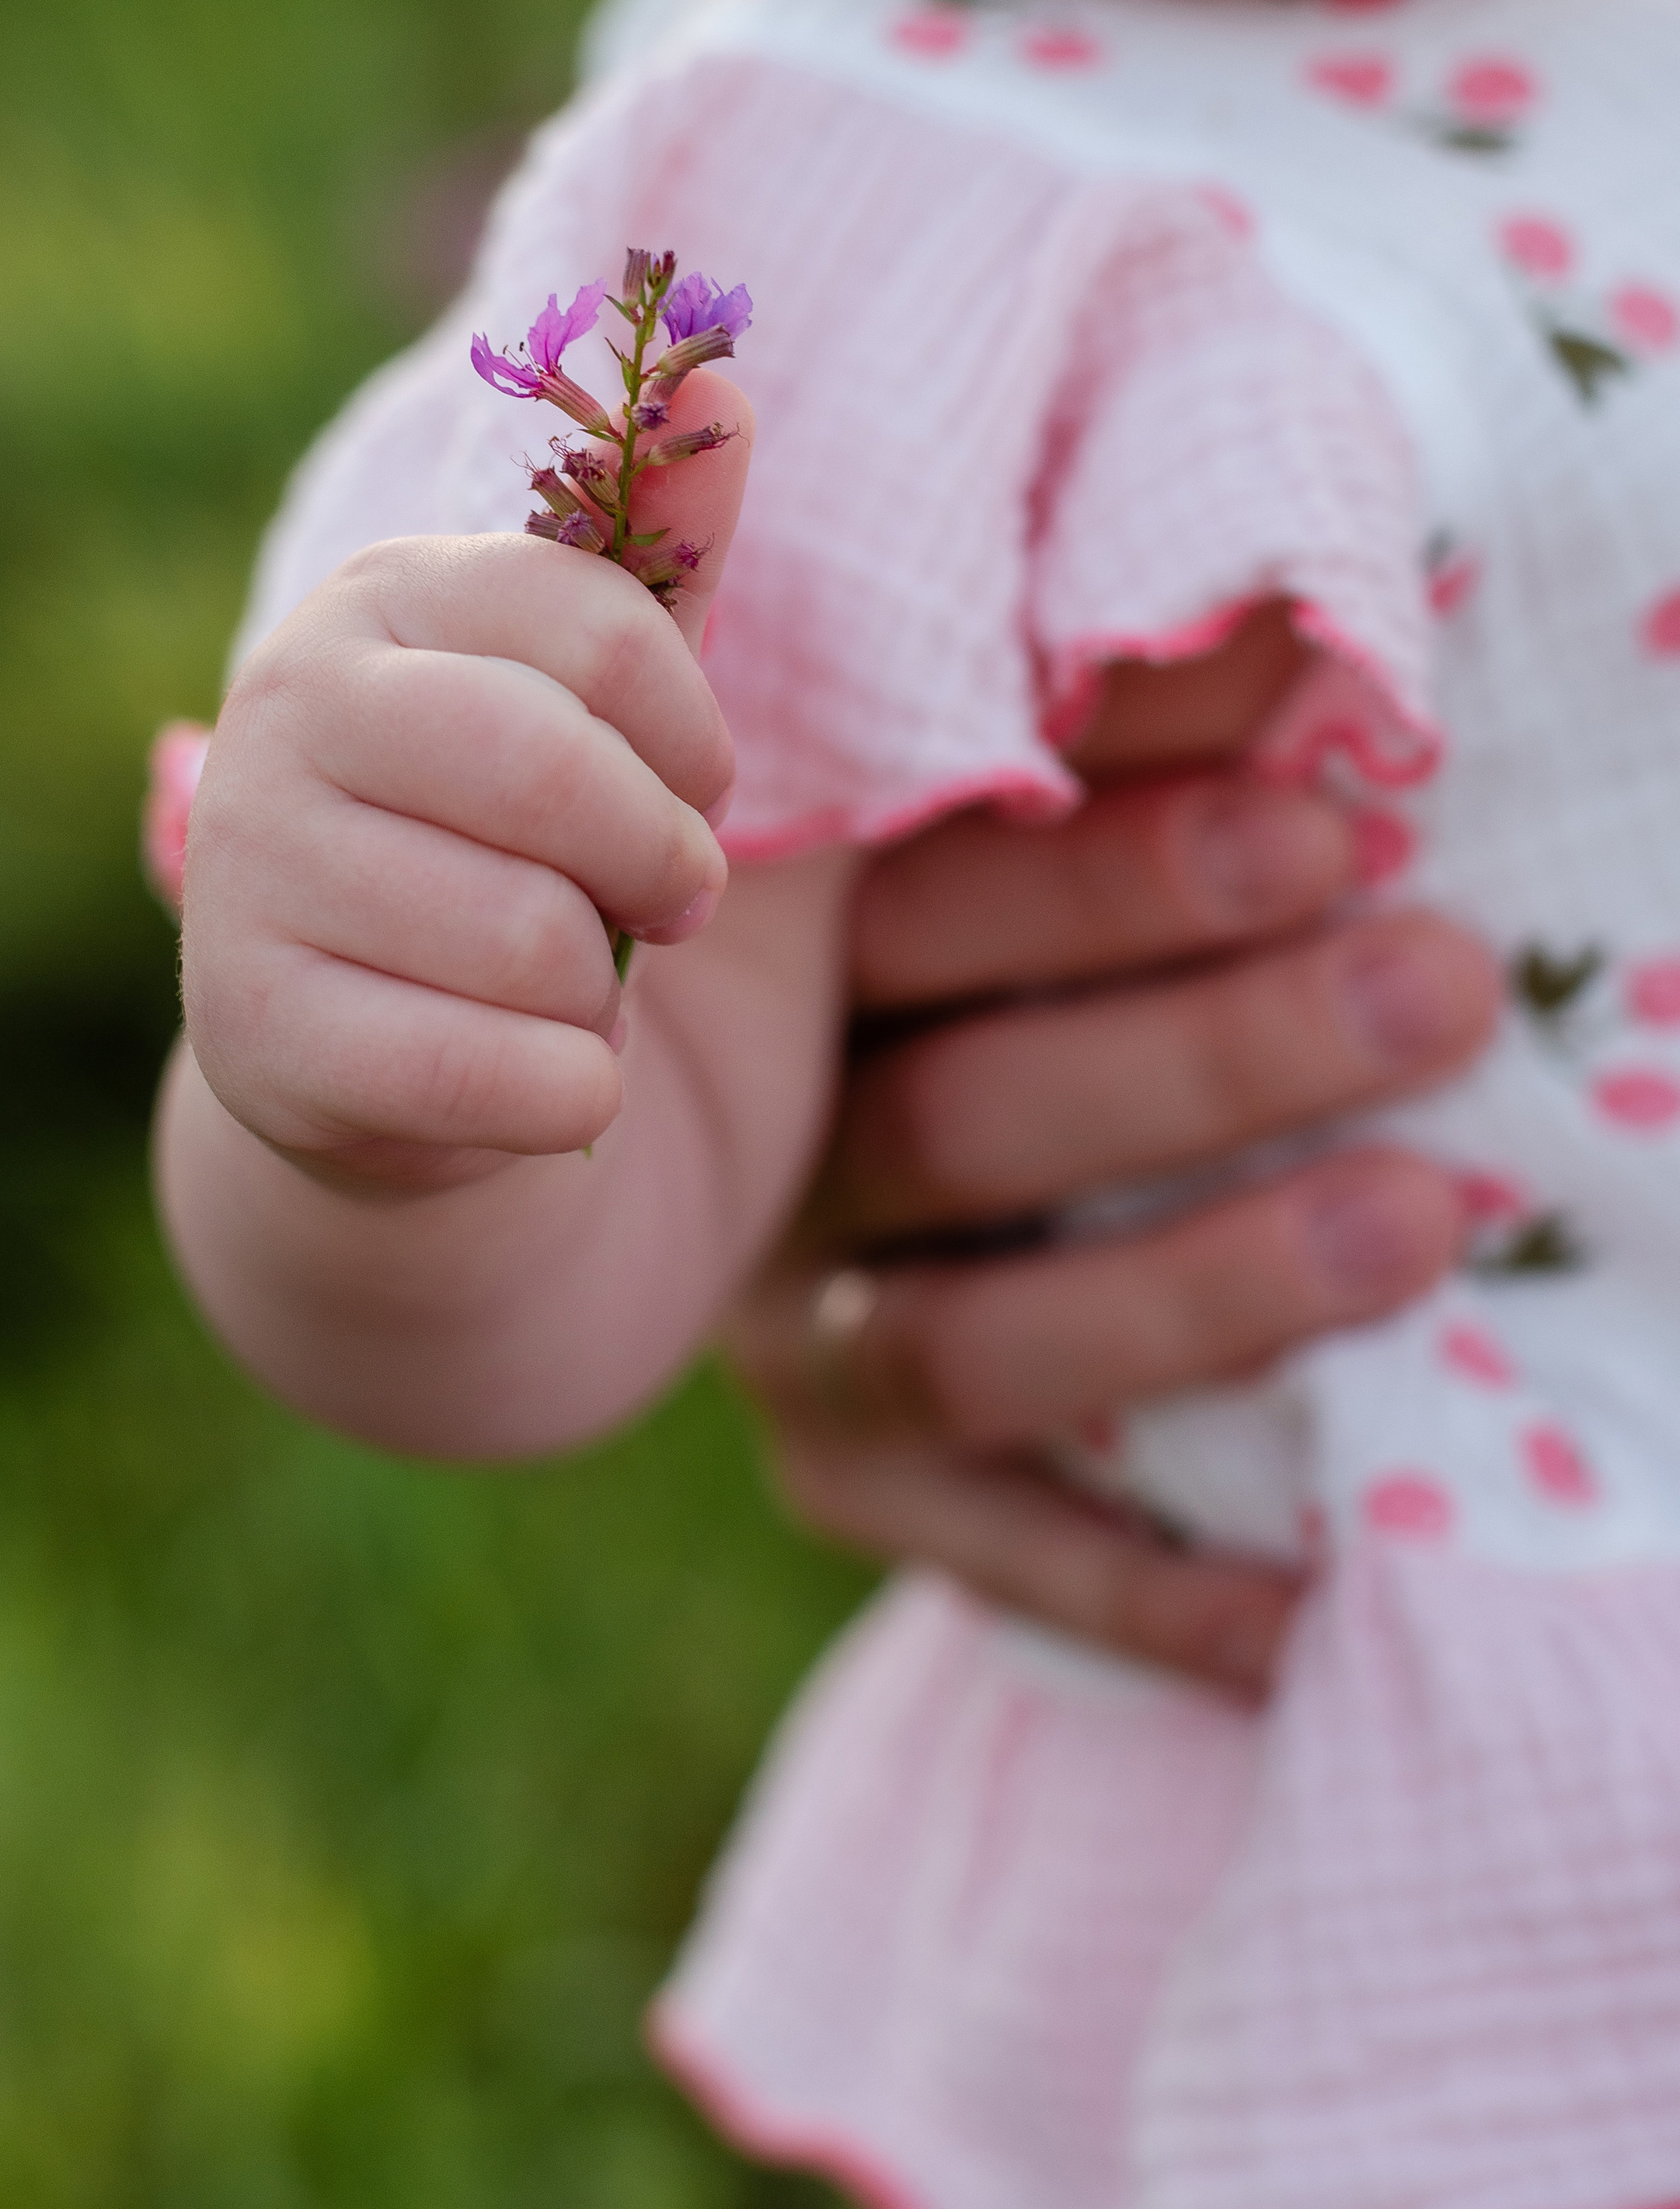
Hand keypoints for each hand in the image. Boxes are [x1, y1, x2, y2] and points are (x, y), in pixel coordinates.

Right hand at [180, 444, 743, 1188]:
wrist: (379, 1055)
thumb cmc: (513, 849)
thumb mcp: (596, 700)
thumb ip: (663, 554)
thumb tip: (725, 376)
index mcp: (382, 600)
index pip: (600, 628)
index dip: (692, 738)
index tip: (698, 793)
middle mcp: (286, 708)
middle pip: (552, 772)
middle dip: (660, 863)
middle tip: (670, 906)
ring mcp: (249, 871)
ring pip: (530, 940)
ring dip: (600, 994)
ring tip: (558, 987)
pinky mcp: (252, 1035)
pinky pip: (485, 1073)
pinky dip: (567, 1094)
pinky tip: (540, 1078)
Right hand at [726, 762, 1501, 1698]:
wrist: (828, 1205)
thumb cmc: (1026, 963)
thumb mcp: (1056, 849)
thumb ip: (1135, 747)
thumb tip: (1295, 613)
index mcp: (797, 961)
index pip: (928, 909)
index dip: (1121, 876)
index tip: (1331, 825)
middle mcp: (772, 1150)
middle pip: (966, 1118)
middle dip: (1215, 1056)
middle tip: (1435, 986)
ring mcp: (795, 1331)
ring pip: (972, 1339)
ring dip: (1201, 1290)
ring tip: (1426, 1223)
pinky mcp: (848, 1489)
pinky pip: (995, 1554)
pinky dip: (1153, 1586)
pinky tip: (1324, 1595)